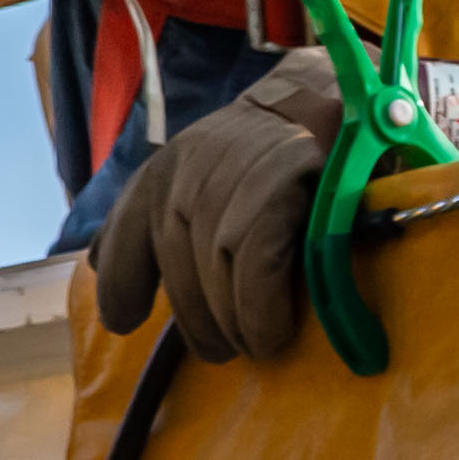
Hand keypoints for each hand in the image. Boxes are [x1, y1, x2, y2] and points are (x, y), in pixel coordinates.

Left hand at [87, 47, 343, 360]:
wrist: (359, 110)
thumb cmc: (291, 168)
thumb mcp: (221, 187)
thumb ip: (163, 223)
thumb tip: (99, 265)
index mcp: (177, 161)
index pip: (134, 216)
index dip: (124, 271)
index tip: (124, 319)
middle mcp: (202, 156)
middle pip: (177, 247)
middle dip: (194, 311)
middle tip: (219, 349)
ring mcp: (248, 160)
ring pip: (216, 254)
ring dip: (232, 315)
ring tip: (252, 344)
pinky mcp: (296, 174)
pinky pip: (257, 255)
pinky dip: (260, 306)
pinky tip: (270, 332)